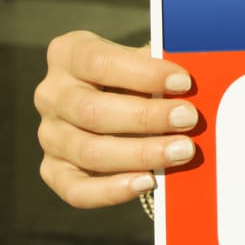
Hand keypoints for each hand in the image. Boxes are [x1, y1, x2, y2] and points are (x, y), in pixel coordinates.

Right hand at [33, 30, 201, 207]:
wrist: (121, 100)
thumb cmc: (138, 75)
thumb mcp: (146, 60)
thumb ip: (162, 66)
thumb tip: (195, 77)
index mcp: (69, 54)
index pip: (99, 62)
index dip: (143, 74)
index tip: (184, 82)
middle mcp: (51, 94)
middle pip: (92, 111)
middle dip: (146, 118)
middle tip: (189, 119)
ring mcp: (49, 134)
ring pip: (88, 151)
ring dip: (140, 154)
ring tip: (182, 151)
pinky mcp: (53, 169)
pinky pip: (76, 189)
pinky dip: (111, 190)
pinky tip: (147, 181)